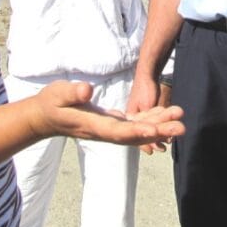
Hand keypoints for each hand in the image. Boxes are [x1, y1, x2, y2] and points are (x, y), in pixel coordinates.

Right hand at [32, 80, 183, 146]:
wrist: (45, 118)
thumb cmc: (51, 104)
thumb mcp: (57, 94)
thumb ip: (72, 93)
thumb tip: (87, 91)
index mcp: (93, 126)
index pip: (118, 132)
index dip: (137, 132)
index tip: (155, 131)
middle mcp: (105, 132)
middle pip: (135, 135)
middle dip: (158, 131)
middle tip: (181, 126)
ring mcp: (109, 129)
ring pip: (138, 131)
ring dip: (159, 125)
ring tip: (179, 116)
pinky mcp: (112, 124)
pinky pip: (135, 125)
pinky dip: (151, 120)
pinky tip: (165, 112)